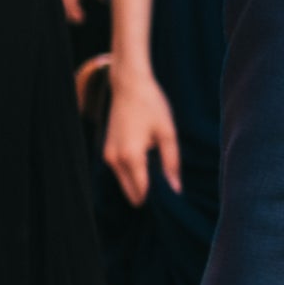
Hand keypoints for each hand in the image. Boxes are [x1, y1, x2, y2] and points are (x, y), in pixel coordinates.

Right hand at [101, 65, 179, 206]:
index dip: (158, 198)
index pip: (142, 192)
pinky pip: (121, 173)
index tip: (171, 198)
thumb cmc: (151, 106)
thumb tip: (176, 190)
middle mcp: (115, 160)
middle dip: (148, 195)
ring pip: (125, 184)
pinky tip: (149, 165)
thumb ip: (172, 163)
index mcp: (131, 156)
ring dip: (140, 184)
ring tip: (160, 174)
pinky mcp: (107, 151)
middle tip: (167, 187)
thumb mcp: (168, 133)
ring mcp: (108, 156)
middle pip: (131, 192)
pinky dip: (133, 174)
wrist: (129, 85)